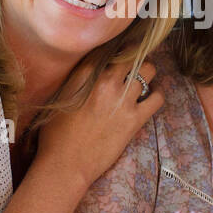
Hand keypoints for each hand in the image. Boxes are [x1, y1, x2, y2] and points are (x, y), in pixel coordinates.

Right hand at [34, 58, 163, 193]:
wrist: (65, 164)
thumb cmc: (55, 134)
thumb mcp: (60, 97)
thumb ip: (77, 79)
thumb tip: (89, 69)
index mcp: (86, 73)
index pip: (109, 48)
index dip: (116, 50)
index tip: (118, 55)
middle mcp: (106, 81)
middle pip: (132, 54)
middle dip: (134, 58)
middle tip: (132, 68)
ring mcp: (123, 99)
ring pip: (148, 71)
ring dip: (146, 75)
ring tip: (142, 82)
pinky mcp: (135, 119)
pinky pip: (157, 98)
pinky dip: (157, 95)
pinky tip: (150, 98)